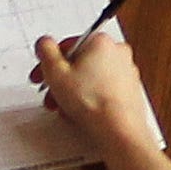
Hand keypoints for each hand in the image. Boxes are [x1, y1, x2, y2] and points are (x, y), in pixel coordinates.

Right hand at [30, 27, 159, 147]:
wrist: (117, 127)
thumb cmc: (92, 101)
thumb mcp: (55, 73)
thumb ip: (46, 52)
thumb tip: (45, 43)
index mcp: (101, 41)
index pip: (67, 45)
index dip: (48, 62)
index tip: (41, 75)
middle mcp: (118, 52)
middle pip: (80, 63)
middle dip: (61, 80)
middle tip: (51, 94)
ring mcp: (126, 71)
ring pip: (90, 77)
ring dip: (72, 91)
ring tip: (64, 107)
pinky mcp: (129, 89)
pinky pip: (102, 89)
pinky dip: (89, 98)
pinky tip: (80, 112)